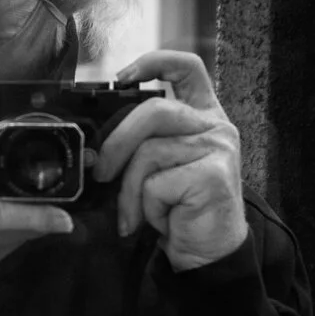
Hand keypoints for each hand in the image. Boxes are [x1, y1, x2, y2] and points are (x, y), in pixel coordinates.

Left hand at [91, 51, 247, 270]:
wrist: (209, 254)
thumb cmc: (181, 209)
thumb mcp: (160, 168)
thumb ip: (143, 142)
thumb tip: (96, 146)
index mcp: (204, 116)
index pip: (187, 68)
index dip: (154, 61)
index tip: (123, 76)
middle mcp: (216, 127)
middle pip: (154, 111)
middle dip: (117, 143)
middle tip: (102, 174)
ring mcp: (218, 149)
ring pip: (149, 150)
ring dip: (130, 189)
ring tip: (134, 213)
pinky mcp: (212, 175)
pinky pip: (156, 182)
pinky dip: (147, 207)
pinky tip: (162, 221)